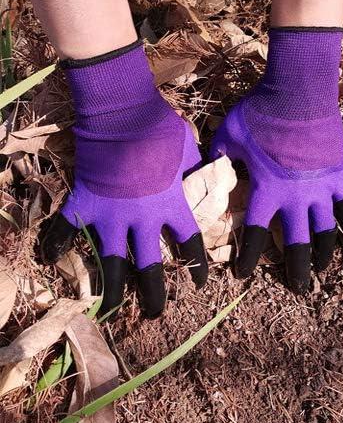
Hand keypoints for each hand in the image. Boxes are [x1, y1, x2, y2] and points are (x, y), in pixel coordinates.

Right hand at [39, 41, 207, 318]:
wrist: (119, 109)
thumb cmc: (159, 126)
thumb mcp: (189, 151)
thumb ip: (197, 169)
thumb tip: (211, 172)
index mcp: (171, 208)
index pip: (191, 245)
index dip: (197, 265)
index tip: (201, 282)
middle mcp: (142, 219)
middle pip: (149, 267)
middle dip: (153, 294)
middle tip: (156, 314)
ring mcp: (110, 214)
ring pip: (111, 262)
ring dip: (113, 289)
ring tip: (112, 310)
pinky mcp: (83, 202)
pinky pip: (67, 228)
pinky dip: (57, 243)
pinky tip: (52, 260)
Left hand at [210, 27, 342, 293]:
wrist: (299, 93)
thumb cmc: (260, 112)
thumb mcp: (229, 133)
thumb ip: (220, 156)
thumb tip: (207, 169)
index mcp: (265, 192)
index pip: (253, 234)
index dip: (248, 258)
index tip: (243, 276)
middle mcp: (295, 200)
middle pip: (296, 244)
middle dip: (296, 270)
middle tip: (298, 290)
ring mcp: (320, 191)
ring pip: (324, 233)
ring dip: (323, 255)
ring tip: (322, 270)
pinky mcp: (338, 179)